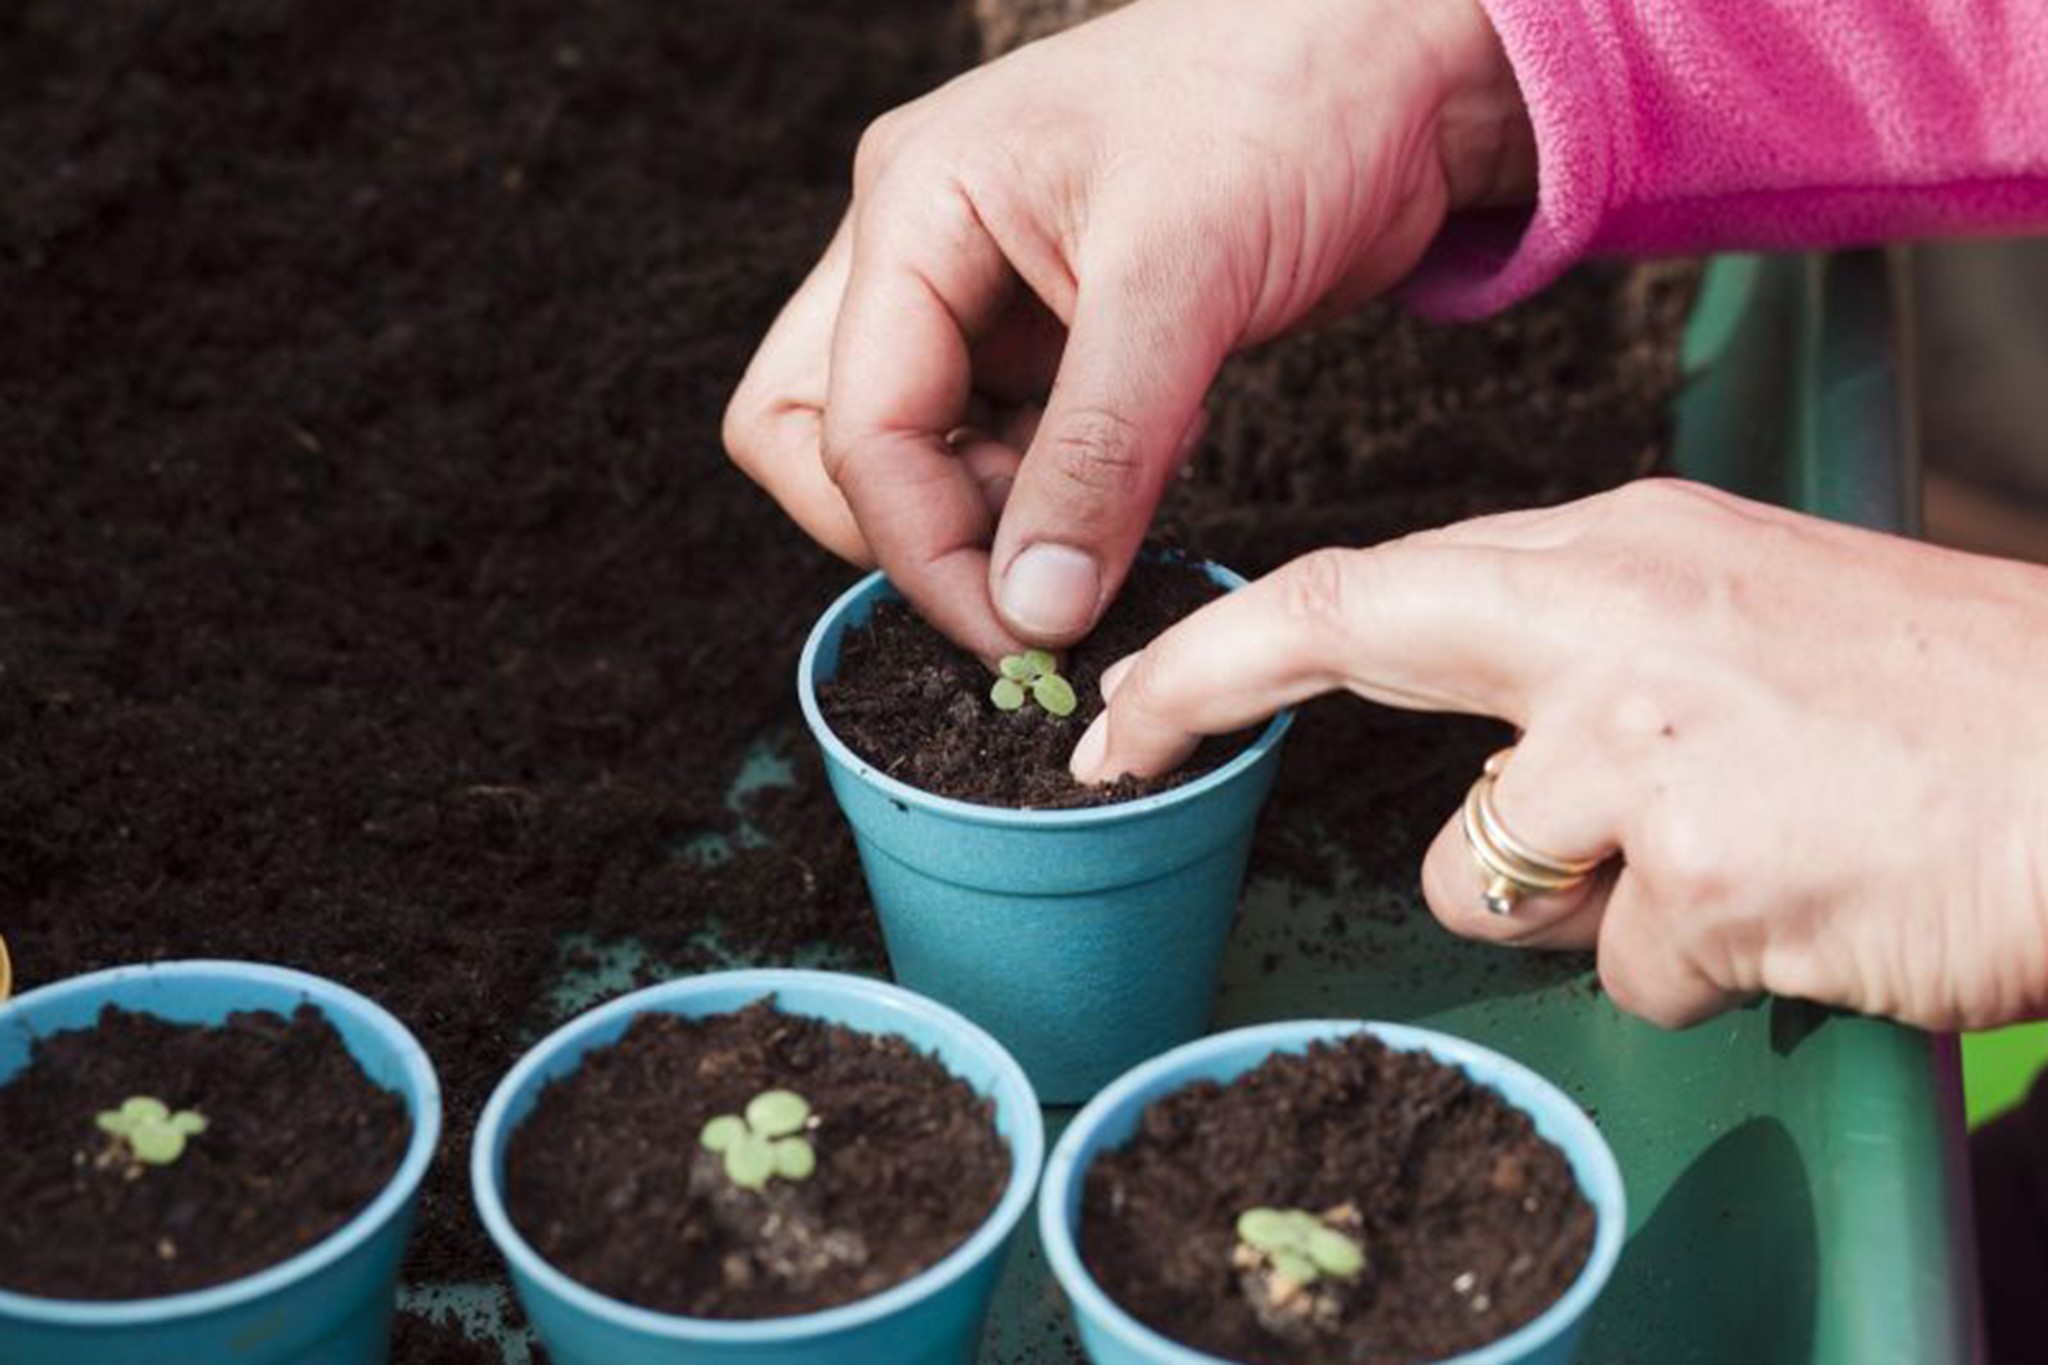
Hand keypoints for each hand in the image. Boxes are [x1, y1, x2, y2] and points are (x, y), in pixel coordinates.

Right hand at [724, 0, 1531, 659]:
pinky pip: (1004, 445)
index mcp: (914, 205)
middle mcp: (922, 248)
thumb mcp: (1182, 280)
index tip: (1022, 634)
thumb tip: (1033, 607)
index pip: (853, 424)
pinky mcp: (1051, 330)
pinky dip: (1056, 491)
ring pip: (913, 451)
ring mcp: (980, 290)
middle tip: (1027, 582)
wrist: (1395, 63)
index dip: (924, 548)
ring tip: (1114, 506)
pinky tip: (1146, 466)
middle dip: (909, 530)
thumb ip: (1096, 453)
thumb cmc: (1285, 101)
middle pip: (821, 436)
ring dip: (994, 517)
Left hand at [1071, 479, 2047, 1029]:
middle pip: (1347, 635)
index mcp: (1622, 552)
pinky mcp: (1700, 881)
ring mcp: (1643, 752)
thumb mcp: (1749, 613)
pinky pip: (1630, 970)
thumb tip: (1495, 772)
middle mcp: (1609, 628)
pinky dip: (1698, 966)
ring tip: (1736, 860)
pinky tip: (1802, 910)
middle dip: (1204, 688)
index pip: (1374, 581)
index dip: (1229, 640)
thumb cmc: (1951, 700)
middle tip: (1122, 740)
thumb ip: (1593, 658)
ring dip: (1579, 904)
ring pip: (1491, 879)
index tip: (1130, 691)